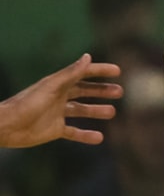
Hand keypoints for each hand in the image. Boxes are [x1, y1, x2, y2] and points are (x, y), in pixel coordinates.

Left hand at [0, 54, 122, 147]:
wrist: (6, 127)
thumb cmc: (27, 104)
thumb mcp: (51, 87)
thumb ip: (71, 73)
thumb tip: (88, 57)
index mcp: (58, 84)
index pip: (82, 74)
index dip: (100, 71)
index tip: (117, 71)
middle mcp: (59, 97)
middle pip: (84, 91)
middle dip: (101, 91)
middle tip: (119, 92)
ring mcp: (57, 113)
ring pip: (81, 110)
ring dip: (96, 110)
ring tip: (112, 112)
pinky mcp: (55, 129)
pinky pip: (74, 132)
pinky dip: (86, 135)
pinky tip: (99, 138)